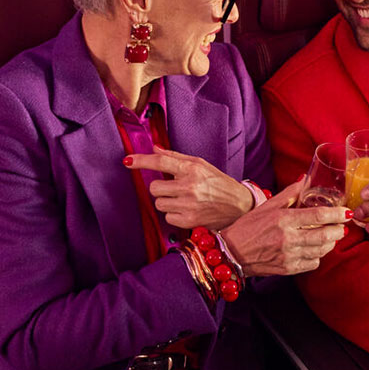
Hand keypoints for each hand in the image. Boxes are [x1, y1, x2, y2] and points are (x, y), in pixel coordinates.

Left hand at [125, 146, 253, 229]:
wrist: (240, 206)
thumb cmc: (219, 183)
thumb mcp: (201, 165)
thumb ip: (176, 157)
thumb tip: (154, 148)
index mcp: (193, 168)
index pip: (161, 161)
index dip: (142, 161)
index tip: (128, 161)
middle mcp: (190, 186)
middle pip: (154, 187)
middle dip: (160, 188)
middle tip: (173, 188)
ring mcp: (189, 205)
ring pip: (159, 204)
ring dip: (167, 202)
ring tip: (184, 200)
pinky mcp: (189, 221)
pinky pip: (167, 218)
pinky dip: (174, 215)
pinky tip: (187, 211)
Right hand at [221, 178, 348, 276]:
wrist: (231, 253)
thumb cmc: (249, 227)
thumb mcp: (268, 206)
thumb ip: (290, 193)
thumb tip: (305, 179)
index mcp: (283, 220)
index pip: (318, 216)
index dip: (336, 214)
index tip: (346, 212)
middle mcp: (288, 239)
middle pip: (325, 236)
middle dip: (339, 230)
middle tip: (342, 226)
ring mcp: (289, 256)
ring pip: (322, 250)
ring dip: (330, 243)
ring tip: (330, 236)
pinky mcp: (288, 269)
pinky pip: (313, 263)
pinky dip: (318, 255)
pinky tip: (313, 248)